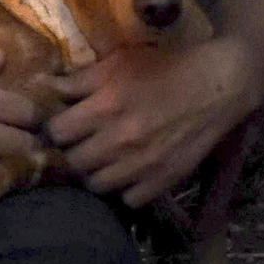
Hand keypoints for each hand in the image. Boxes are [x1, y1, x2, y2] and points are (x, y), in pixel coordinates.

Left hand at [47, 37, 260, 206]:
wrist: (218, 87)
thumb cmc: (165, 68)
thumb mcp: (118, 63)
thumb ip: (80, 80)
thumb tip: (45, 85)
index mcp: (105, 106)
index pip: (57, 133)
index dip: (56, 129)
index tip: (62, 126)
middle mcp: (120, 140)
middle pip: (73, 163)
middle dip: (72, 152)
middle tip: (80, 144)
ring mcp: (143, 165)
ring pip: (97, 185)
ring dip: (95, 173)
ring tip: (102, 160)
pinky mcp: (164, 180)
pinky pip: (129, 199)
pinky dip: (125, 189)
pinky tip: (128, 173)